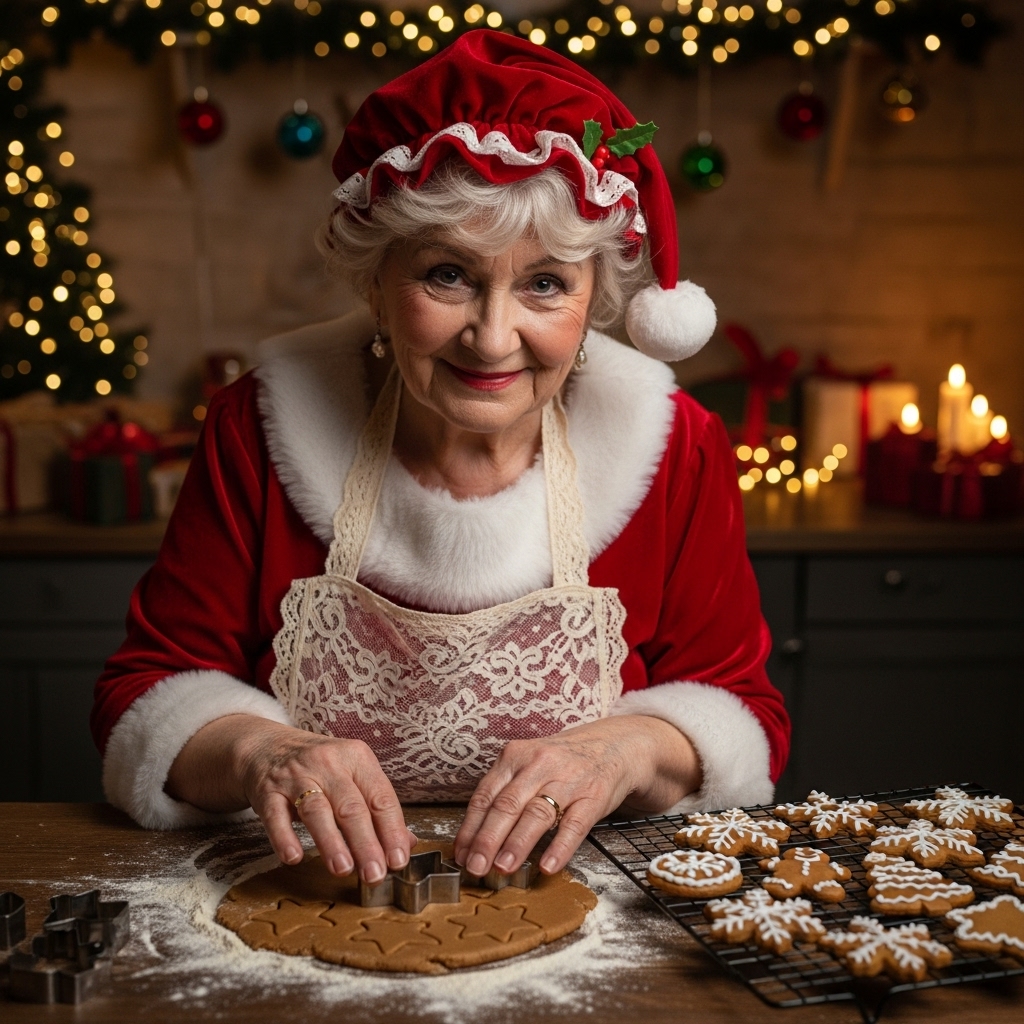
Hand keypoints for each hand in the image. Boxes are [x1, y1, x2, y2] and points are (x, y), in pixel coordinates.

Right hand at [167, 715, 416, 882]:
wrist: (267, 747)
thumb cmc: (319, 767)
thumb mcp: (352, 775)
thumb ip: (377, 807)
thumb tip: (407, 845)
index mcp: (357, 758)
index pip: (380, 796)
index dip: (392, 830)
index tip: (398, 860)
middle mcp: (329, 763)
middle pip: (351, 806)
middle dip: (366, 843)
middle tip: (375, 874)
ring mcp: (296, 776)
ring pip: (317, 810)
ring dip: (331, 841)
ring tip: (343, 869)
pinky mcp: (268, 790)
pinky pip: (275, 815)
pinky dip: (284, 837)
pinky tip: (294, 857)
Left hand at [452, 715, 701, 879]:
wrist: (611, 747)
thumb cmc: (561, 763)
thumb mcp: (528, 765)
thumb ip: (505, 793)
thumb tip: (474, 837)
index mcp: (516, 755)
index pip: (486, 794)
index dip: (471, 827)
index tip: (461, 854)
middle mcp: (539, 764)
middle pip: (507, 804)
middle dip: (488, 839)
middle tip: (476, 867)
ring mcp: (568, 779)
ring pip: (537, 813)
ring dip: (517, 843)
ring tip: (503, 868)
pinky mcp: (593, 796)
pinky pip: (574, 825)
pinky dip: (560, 847)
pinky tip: (547, 866)